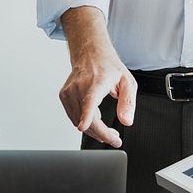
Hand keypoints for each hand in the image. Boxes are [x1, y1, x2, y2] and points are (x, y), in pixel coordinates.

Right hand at [58, 7, 135, 147]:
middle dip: (102, 134)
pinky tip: (94, 117)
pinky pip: (73, 117)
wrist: (90, 54)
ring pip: (79, 122)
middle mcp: (80, 86)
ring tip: (107, 128)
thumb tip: (126, 121)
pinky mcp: (63, 96)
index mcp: (97, 81)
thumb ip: (128, 102)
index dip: (86, 115)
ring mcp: (69, 91)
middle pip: (87, 119)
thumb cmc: (109, 68)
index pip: (90, 100)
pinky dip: (85, 122)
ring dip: (94, 130)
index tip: (82, 126)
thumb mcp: (127, 82)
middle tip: (114, 138)